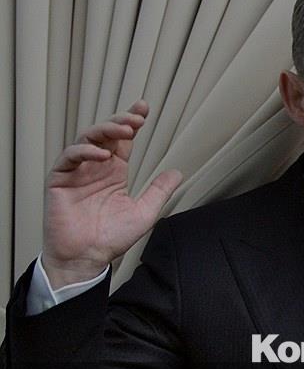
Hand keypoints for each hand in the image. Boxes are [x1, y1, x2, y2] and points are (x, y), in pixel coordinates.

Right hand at [42, 101, 181, 287]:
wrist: (87, 258)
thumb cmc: (111, 238)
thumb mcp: (144, 212)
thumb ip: (159, 191)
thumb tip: (178, 172)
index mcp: (115, 172)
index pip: (123, 141)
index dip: (131, 122)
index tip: (143, 109)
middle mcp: (96, 168)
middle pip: (105, 135)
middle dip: (120, 122)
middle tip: (136, 118)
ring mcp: (77, 173)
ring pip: (87, 140)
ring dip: (105, 131)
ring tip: (124, 131)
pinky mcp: (60, 181)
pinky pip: (69, 158)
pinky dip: (84, 152)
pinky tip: (101, 154)